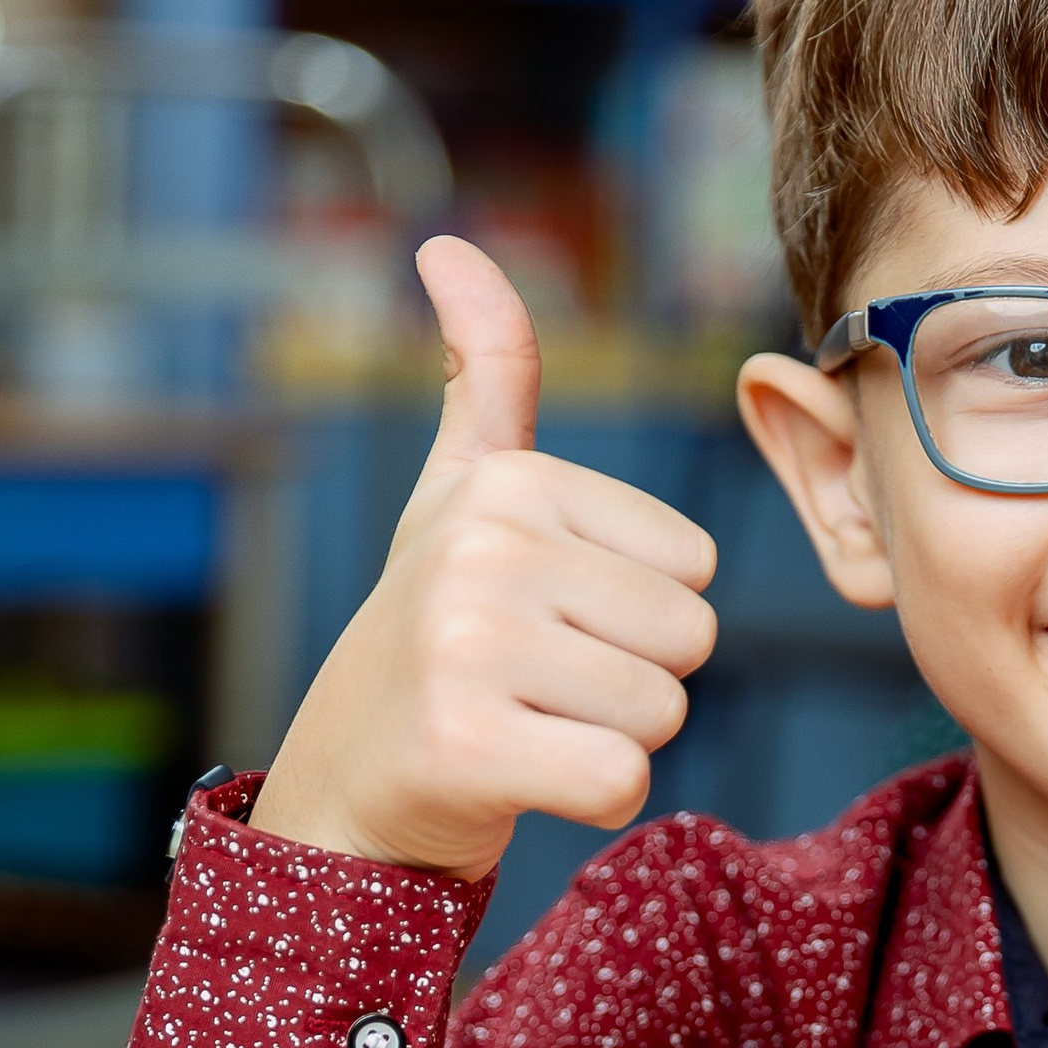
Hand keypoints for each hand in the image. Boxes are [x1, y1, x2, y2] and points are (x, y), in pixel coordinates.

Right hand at [251, 238, 717, 879]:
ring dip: (609, 739)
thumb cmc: (437, 633)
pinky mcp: (467, 747)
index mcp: (509, 487)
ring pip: (660, 712)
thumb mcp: (462, 494)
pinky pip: (620, 781)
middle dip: (634, 681)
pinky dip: (590, 800)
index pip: (694, 569)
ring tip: (527, 725)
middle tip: (542, 687)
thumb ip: (488, 375)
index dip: (639, 614)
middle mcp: (483, 552)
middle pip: (689, 640)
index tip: (549, 623)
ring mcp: (468, 648)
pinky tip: (521, 778)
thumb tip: (448, 247)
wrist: (353, 778)